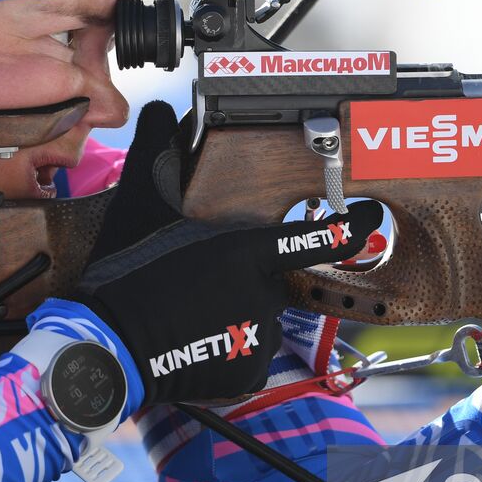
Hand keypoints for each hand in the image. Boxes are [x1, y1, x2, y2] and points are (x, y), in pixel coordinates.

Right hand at [69, 102, 381, 405]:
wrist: (109, 347)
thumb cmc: (126, 274)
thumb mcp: (139, 204)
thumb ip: (157, 152)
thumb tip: (157, 109)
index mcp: (247, 252)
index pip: (311, 238)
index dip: (348, 228)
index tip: (372, 218)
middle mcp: (263, 294)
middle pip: (273, 280)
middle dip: (246, 280)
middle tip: (198, 286)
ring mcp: (260, 336)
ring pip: (262, 319)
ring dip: (237, 315)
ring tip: (191, 316)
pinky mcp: (249, 372)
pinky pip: (250, 356)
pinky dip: (231, 352)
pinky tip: (198, 342)